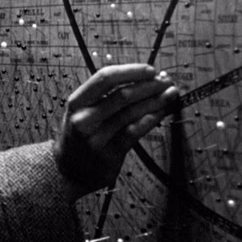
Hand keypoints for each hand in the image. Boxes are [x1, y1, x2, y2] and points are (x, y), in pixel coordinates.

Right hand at [53, 64, 177, 191]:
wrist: (70, 171)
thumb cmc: (81, 135)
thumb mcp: (83, 111)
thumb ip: (106, 96)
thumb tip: (145, 78)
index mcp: (76, 102)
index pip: (105, 78)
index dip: (131, 71)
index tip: (151, 70)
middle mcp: (84, 119)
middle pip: (122, 95)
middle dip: (149, 86)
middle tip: (166, 81)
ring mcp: (96, 138)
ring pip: (131, 113)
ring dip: (155, 101)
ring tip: (170, 94)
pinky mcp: (109, 154)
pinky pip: (135, 132)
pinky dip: (151, 119)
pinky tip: (161, 112)